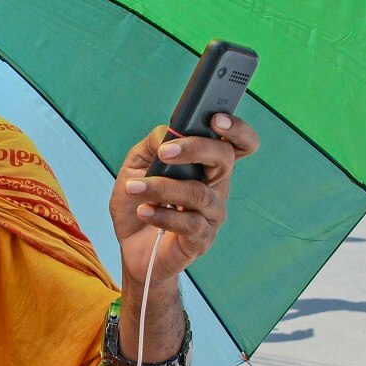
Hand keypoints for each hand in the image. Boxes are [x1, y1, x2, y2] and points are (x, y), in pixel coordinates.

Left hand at [110, 114, 259, 286]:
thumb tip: (167, 132)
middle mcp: (215, 186)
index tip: (215, 119)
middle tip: (166, 152)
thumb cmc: (137, 202)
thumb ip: (152, 145)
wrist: (129, 247)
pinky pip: (190, 224)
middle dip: (196, 148)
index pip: (236, 143)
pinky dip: (163, 215)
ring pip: (199, 193)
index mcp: (204, 165)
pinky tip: (144, 211)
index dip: (236, 129)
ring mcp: (212, 214)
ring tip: (133, 189)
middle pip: (225, 158)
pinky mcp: (202, 239)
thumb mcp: (135, 167)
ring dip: (162, 188)